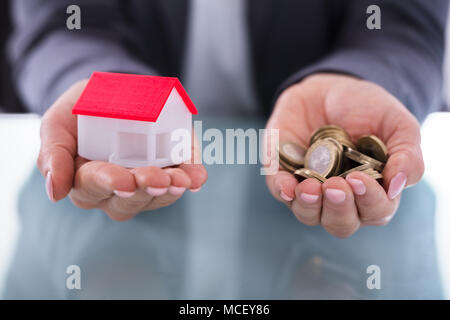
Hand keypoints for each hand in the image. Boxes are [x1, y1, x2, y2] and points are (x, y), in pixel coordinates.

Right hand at [38, 80, 206, 220]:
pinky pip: (181, 181)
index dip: (109, 183)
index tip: (124, 180)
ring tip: (182, 179)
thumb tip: (54, 193)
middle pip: (129, 199)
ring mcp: (144, 185)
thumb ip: (53, 154)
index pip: (93, 186)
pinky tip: (197, 177)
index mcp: (84, 179)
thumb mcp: (59, 122)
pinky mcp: (169, 172)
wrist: (113, 94)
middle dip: (145, 188)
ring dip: (171, 189)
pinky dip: (191, 178)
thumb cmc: (81, 111)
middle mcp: (114, 190)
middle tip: (160, 178)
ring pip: (157, 196)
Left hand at [265, 74, 423, 237]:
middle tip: (337, 185)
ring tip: (311, 187)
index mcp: (372, 192)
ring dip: (309, 206)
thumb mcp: (397, 124)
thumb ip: (407, 154)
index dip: (370, 202)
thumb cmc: (368, 110)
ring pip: (308, 215)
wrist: (330, 88)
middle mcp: (340, 198)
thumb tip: (396, 186)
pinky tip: (288, 186)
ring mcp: (310, 188)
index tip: (360, 179)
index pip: (375, 212)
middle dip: (339, 209)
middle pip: (340, 223)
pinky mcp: (283, 172)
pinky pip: (279, 190)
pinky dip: (283, 191)